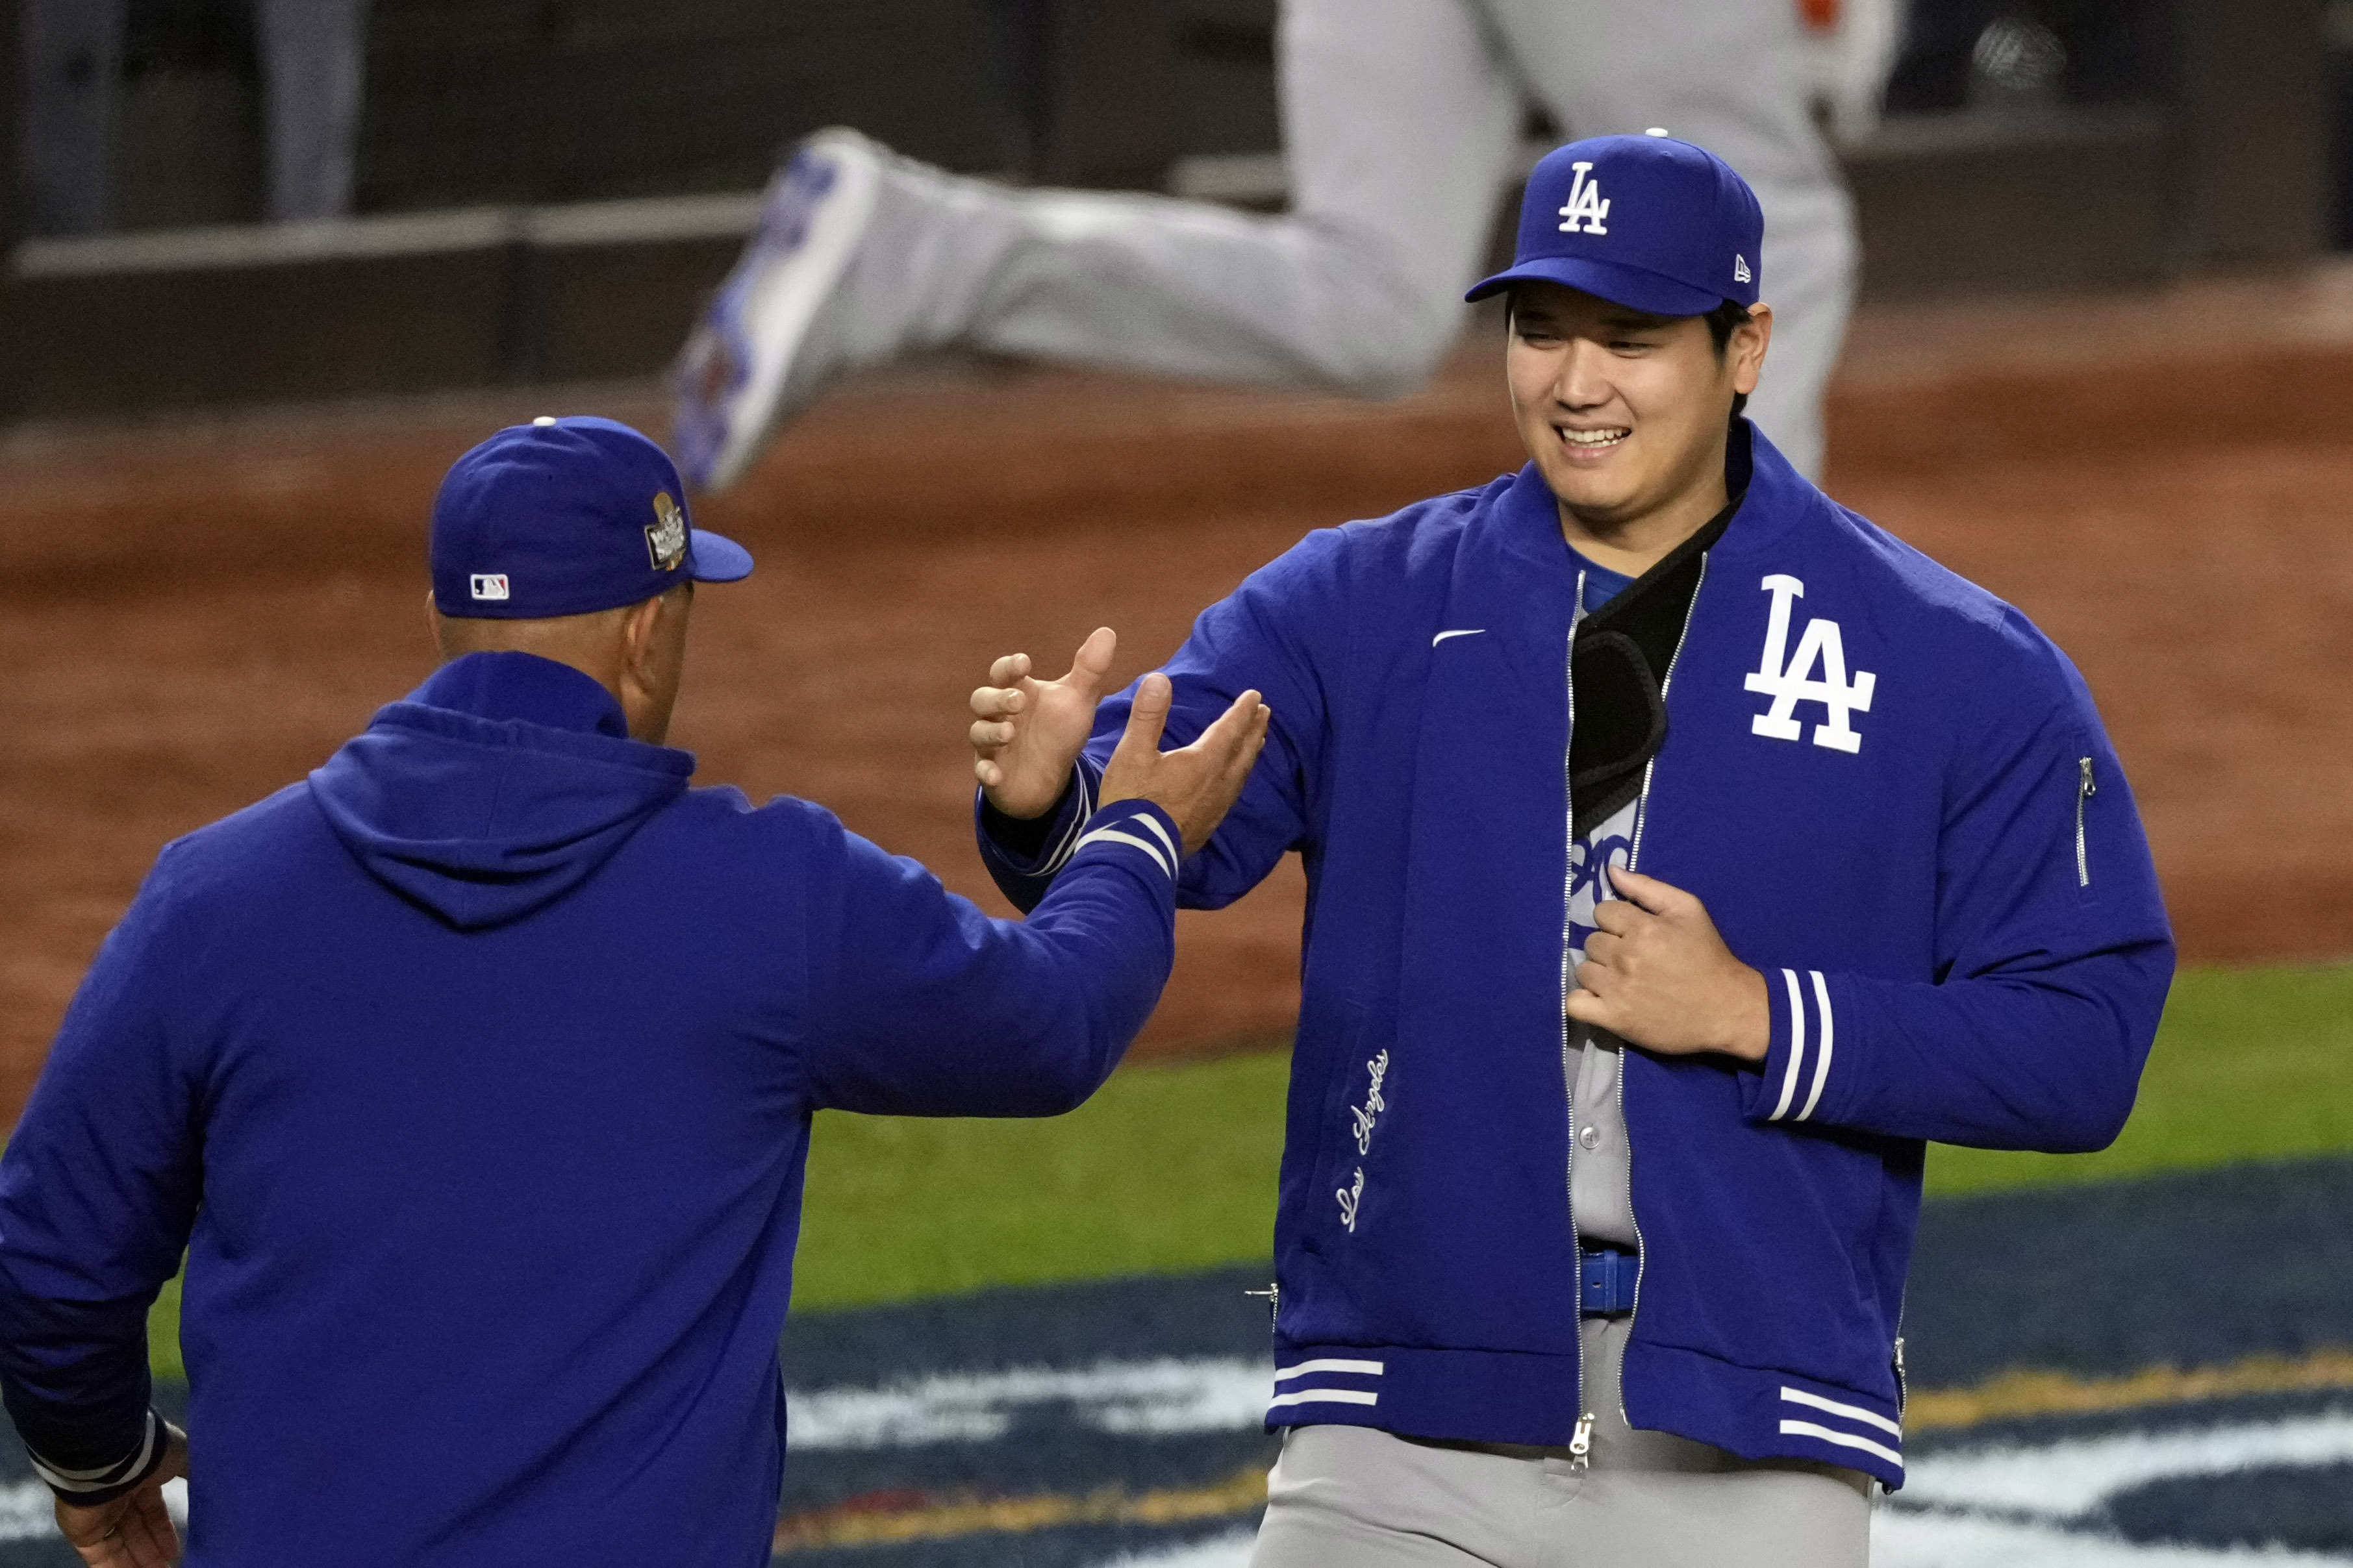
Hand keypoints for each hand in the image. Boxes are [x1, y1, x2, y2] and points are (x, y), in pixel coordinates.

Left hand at [56, 1423, 185, 1566]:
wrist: (112, 1458)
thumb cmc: (151, 1456)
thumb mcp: (183, 1456)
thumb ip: (192, 1470)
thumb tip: (211, 1477)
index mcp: (140, 1481)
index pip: (153, 1512)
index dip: (164, 1532)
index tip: (176, 1551)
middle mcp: (119, 1500)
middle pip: (137, 1533)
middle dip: (153, 1552)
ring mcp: (99, 1517)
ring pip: (120, 1548)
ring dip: (138, 1564)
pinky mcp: (83, 1534)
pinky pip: (99, 1556)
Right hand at [971, 628, 1117, 818]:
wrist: (1051, 775)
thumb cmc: (1059, 730)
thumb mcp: (1078, 699)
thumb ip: (1090, 668)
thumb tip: (1108, 631)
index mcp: (1017, 691)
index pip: (1003, 672)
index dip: (1009, 666)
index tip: (1025, 662)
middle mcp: (998, 715)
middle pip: (982, 699)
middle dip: (997, 698)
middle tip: (1019, 701)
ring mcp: (992, 743)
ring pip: (978, 732)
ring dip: (991, 731)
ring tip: (1010, 732)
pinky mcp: (992, 771)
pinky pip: (981, 770)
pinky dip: (986, 771)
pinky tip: (996, 774)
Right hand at [1097, 672, 1270, 855]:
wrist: (1135, 853)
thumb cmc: (1132, 800)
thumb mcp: (1133, 753)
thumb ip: (1148, 715)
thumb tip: (1160, 678)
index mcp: (1203, 762)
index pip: (1229, 730)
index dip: (1242, 711)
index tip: (1255, 696)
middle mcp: (1218, 784)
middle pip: (1243, 752)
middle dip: (1254, 730)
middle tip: (1266, 714)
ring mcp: (1216, 807)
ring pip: (1241, 775)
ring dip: (1250, 754)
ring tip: (1257, 743)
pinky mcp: (1209, 825)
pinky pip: (1233, 793)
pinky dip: (1239, 778)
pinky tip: (1233, 782)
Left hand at [1565, 866, 1769, 1061]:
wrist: (1727, 1009)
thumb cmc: (1709, 956)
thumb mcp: (1689, 910)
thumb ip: (1647, 887)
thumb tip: (1611, 870)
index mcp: (1643, 928)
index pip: (1602, 912)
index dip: (1617, 921)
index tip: (1634, 933)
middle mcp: (1626, 958)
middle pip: (1592, 941)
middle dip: (1609, 947)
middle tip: (1633, 959)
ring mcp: (1618, 990)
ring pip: (1583, 970)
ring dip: (1598, 973)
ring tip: (1622, 980)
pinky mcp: (1615, 1019)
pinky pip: (1575, 1004)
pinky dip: (1583, 1001)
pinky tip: (1602, 1000)